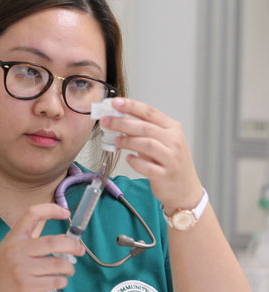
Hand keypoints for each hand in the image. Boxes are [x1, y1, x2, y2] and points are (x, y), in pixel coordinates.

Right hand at [0, 203, 83, 291]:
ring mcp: (22, 269)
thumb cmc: (0, 272)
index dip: (51, 210)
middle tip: (79, 250)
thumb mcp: (8, 249)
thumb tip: (62, 240)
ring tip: (67, 270)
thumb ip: (30, 242)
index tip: (65, 213)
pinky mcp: (27, 286)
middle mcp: (17, 250)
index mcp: (13, 238)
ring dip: (69, 268)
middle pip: (54, 242)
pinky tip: (58, 281)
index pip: (32, 214)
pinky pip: (56, 281)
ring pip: (59, 264)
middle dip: (73, 246)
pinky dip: (62, 281)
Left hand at [102, 97, 203, 211]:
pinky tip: (129, 159)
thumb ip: (143, 130)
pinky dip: (135, 162)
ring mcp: (171, 158)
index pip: (150, 112)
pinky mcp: (165, 175)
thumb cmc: (170, 162)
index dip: (131, 106)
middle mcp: (174, 141)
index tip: (115, 102)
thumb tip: (118, 118)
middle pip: (145, 127)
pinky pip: (147, 167)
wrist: (185, 189)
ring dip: (127, 141)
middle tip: (106, 121)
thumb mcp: (161, 141)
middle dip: (122, 122)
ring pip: (147, 144)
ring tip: (115, 140)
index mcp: (172, 128)